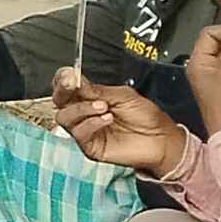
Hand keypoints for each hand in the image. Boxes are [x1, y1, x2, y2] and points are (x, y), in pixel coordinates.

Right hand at [52, 67, 192, 175]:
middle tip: (72, 84)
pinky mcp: (90, 146)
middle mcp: (84, 114)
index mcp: (90, 98)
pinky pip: (78, 133)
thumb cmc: (147, 118)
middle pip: (59, 101)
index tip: (68, 75)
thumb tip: (76, 81)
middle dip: (63, 91)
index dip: (62, 80)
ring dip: (81, 108)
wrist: (162, 139)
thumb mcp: (123, 95)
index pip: (66, 88)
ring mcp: (86, 130)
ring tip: (103, 107)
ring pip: (64, 117)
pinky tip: (107, 119)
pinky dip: (91, 123)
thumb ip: (97, 90)